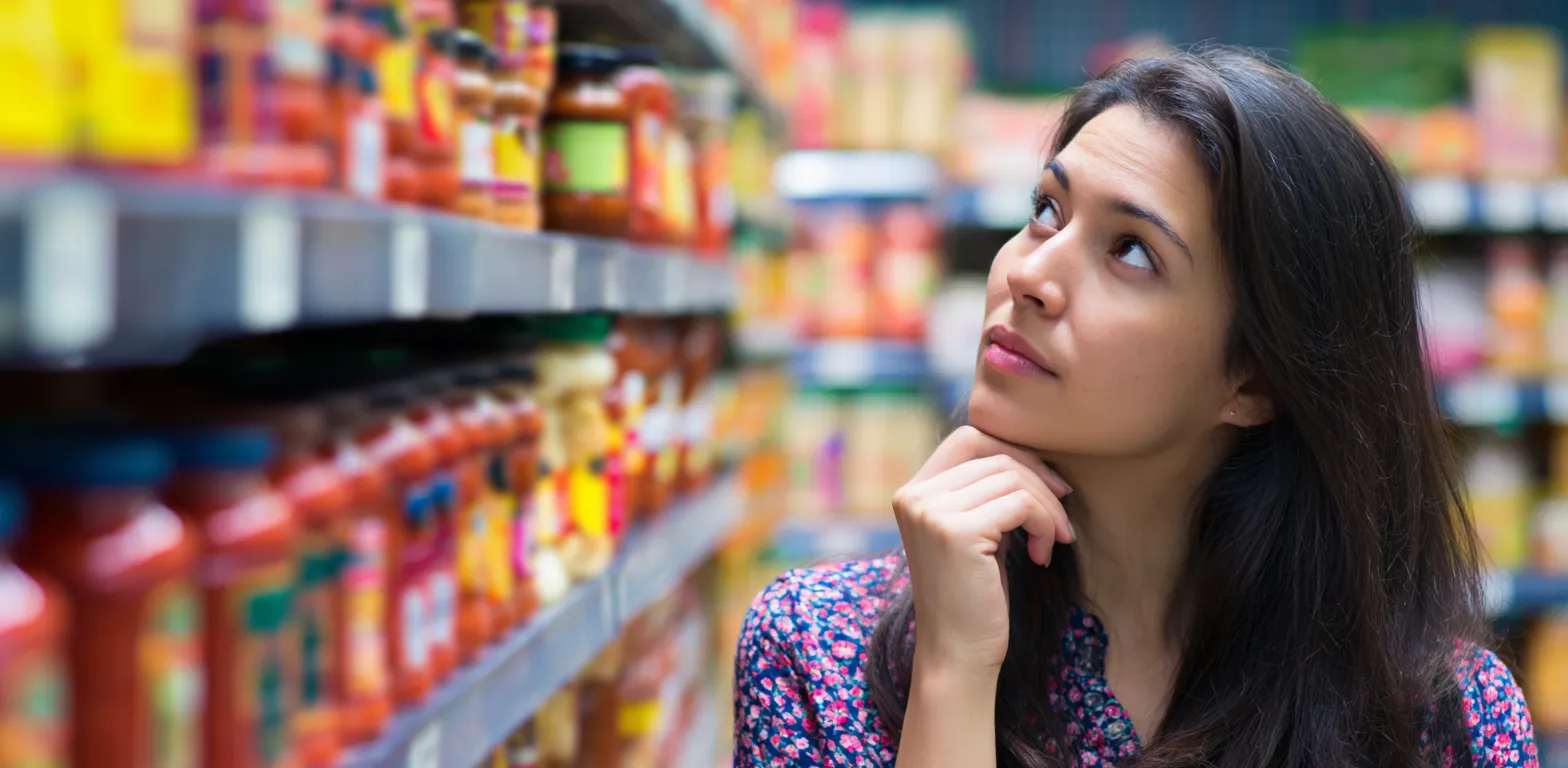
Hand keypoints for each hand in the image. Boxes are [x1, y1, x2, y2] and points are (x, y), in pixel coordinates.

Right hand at [893, 426, 1073, 677]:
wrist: (958, 654)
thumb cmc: (974, 596)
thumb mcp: (975, 531)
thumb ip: (984, 491)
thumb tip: (1033, 453)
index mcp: (912, 491)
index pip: (969, 438)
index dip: (1015, 453)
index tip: (1048, 486)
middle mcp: (914, 495)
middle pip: (995, 454)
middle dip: (1039, 480)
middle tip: (1061, 518)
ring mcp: (931, 511)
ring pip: (1012, 477)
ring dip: (1047, 508)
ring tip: (1053, 542)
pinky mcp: (956, 531)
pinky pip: (1021, 504)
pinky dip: (1045, 524)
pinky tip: (1042, 556)